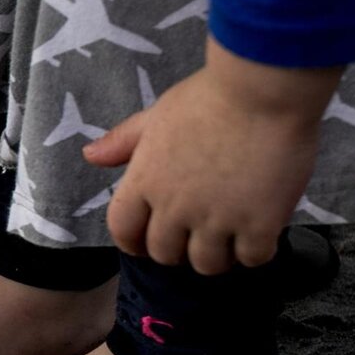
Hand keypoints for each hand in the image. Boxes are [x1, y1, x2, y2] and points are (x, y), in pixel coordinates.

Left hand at [82, 40, 338, 273]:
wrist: (264, 89)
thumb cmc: (211, 96)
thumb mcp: (158, 114)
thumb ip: (124, 141)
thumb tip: (90, 156)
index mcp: (144, 181)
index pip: (123, 231)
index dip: (134, 241)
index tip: (147, 241)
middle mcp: (174, 207)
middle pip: (165, 255)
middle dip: (179, 249)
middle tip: (198, 231)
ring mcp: (217, 219)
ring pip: (207, 265)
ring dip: (217, 255)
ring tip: (230, 234)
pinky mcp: (259, 224)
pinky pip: (251, 259)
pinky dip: (255, 250)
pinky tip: (260, 229)